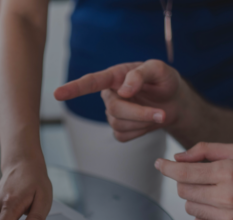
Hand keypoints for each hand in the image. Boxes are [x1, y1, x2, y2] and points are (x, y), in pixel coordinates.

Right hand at [54, 60, 187, 141]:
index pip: (91, 82)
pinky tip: (147, 123)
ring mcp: (113, 114)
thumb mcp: (159, 70)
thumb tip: (124, 90)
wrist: (174, 102)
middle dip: (139, 113)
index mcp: (115, 76)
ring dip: (143, 122)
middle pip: (114, 109)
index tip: (57, 94)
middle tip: (161, 114)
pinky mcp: (119, 129)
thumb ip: (141, 74)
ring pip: (119, 124)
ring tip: (159, 113)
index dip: (73, 89)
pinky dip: (140, 132)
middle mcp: (110, 95)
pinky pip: (123, 136)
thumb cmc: (164, 81)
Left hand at [155, 142, 232, 219]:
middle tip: (202, 178)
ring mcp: (228, 218)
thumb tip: (177, 158)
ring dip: (195, 198)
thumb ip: (204, 150)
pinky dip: (203, 215)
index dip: (167, 168)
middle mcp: (227, 196)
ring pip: (189, 207)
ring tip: (215, 192)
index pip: (184, 173)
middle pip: (183, 190)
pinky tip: (218, 207)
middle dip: (186, 181)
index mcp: (228, 173)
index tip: (159, 164)